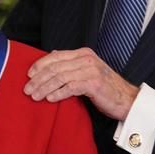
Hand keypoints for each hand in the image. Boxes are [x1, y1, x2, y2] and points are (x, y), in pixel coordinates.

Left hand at [24, 47, 138, 120]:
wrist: (127, 100)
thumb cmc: (105, 88)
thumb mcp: (87, 71)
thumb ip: (71, 64)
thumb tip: (50, 57)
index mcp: (83, 53)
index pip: (55, 56)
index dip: (39, 65)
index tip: (28, 75)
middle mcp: (86, 58)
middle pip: (55, 67)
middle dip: (38, 78)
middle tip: (27, 89)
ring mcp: (90, 70)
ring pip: (60, 77)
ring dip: (44, 87)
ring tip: (34, 96)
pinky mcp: (94, 83)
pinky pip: (71, 87)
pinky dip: (58, 93)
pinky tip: (50, 99)